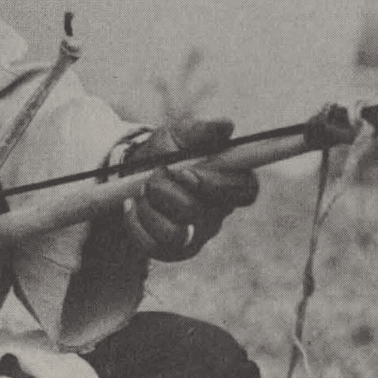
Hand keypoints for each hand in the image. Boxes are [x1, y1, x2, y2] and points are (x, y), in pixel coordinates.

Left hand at [123, 118, 258, 261]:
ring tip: (142, 190)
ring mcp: (195, 236)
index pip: (246, 191)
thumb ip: (201, 130)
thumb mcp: (178, 135)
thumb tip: (226, 125)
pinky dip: (134, 223)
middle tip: (155, 175)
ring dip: (149, 208)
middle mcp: (216, 213)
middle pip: (199, 213)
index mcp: (228, 183)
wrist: (132, 176)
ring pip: (174, 234)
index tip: (187, 172)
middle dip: (167, 192)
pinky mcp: (172, 251)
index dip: (217, 184)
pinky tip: (130, 205)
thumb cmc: (164, 153)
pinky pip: (152, 247)